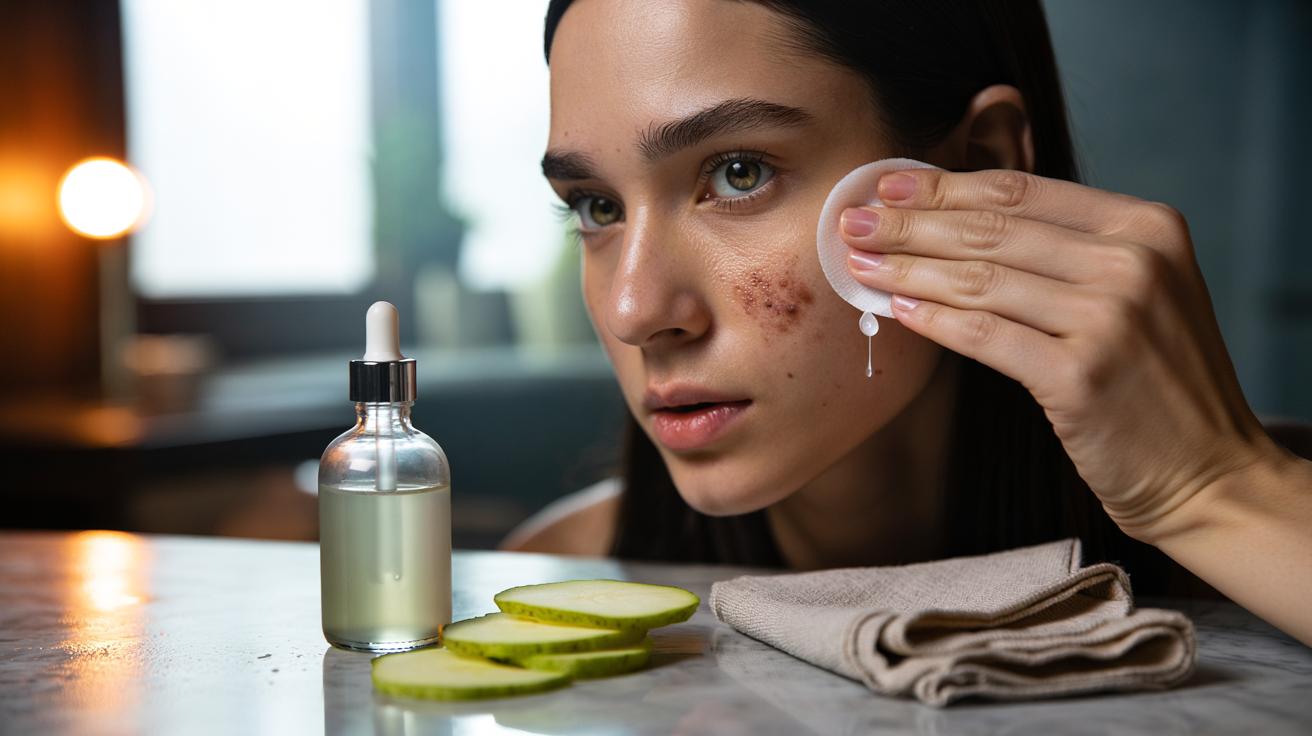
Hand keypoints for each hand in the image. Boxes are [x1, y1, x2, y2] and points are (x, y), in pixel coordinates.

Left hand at [840, 168, 1280, 542]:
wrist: (1211, 472)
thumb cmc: (1156, 380)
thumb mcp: (1135, 291)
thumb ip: (1068, 250)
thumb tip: (960, 218)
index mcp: (1145, 226)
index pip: (1022, 192)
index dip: (946, 185)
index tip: (888, 182)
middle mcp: (1132, 262)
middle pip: (991, 230)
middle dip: (910, 222)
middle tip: (852, 219)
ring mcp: (1110, 318)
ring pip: (979, 280)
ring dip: (907, 268)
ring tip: (858, 261)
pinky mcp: (1081, 376)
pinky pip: (985, 337)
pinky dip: (934, 320)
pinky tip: (897, 309)